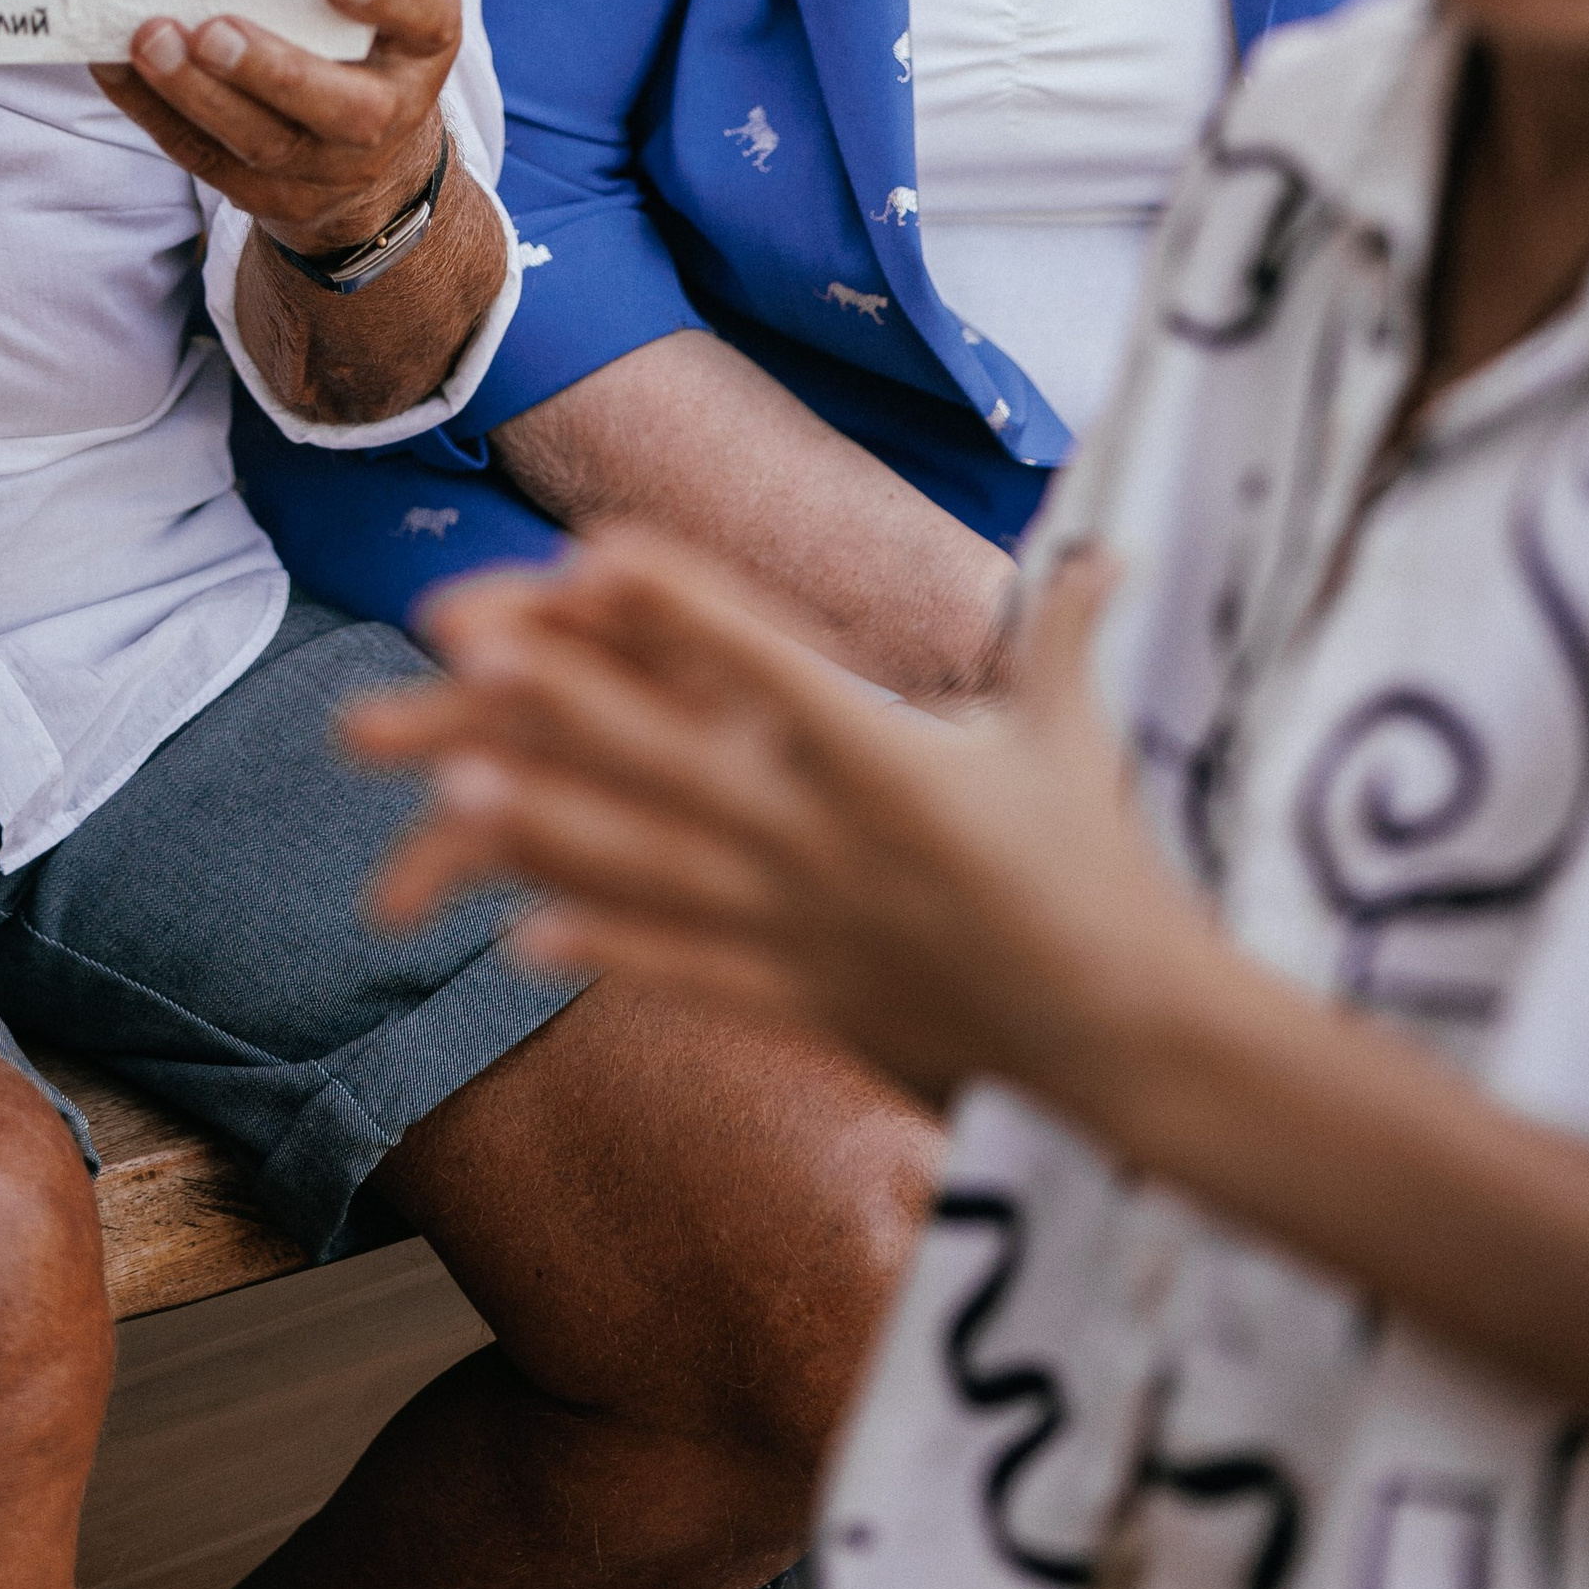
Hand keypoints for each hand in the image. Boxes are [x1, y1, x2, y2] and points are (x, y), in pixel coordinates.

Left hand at [94, 0, 460, 253]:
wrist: (370, 158)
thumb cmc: (376, 28)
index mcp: (423, 43)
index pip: (424, 19)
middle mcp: (382, 113)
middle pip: (337, 105)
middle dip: (273, 70)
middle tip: (213, 27)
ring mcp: (319, 163)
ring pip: (259, 140)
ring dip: (200, 95)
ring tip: (149, 39)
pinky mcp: (259, 188)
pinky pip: (201, 155)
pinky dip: (154, 112)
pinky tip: (113, 64)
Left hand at [345, 527, 1213, 1108]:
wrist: (1137, 1039)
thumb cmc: (1103, 872)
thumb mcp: (1076, 739)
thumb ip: (1063, 635)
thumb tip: (1102, 550)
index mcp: (892, 762)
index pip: (765, 663)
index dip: (676, 608)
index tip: (591, 553)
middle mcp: (833, 841)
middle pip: (673, 761)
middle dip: (561, 708)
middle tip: (460, 661)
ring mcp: (810, 929)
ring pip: (656, 871)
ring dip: (551, 831)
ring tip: (451, 797)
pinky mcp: (809, 1002)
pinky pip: (693, 974)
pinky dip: (610, 954)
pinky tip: (522, 936)